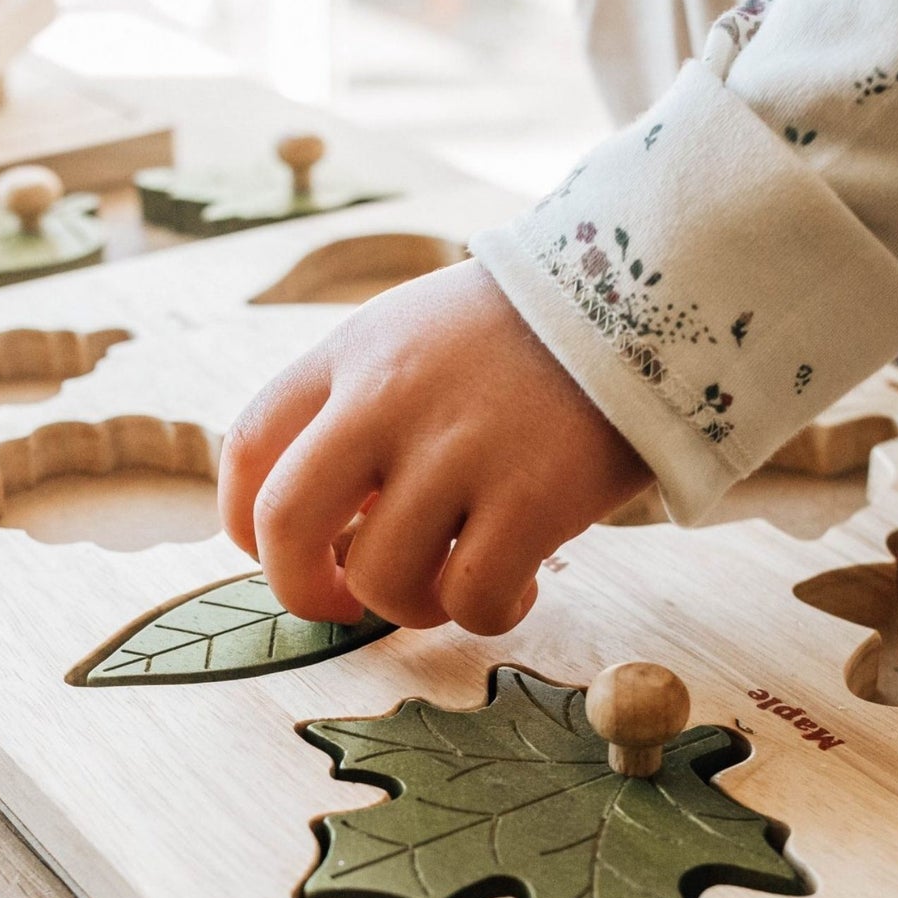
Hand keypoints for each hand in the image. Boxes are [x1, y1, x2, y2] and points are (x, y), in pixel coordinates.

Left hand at [219, 259, 652, 634]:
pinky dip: (487, 614)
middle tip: (340, 605)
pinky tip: (517, 588)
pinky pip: (472, 599)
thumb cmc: (522, 334)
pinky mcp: (534, 494)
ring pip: (382, 579)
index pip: (247, 452)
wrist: (650, 282)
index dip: (247, 528)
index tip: (282, 554)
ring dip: (410, 607)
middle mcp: (388, 398)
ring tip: (452, 584)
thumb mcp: (411, 336)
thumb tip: (325, 530)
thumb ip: (354, 411)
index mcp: (348, 356)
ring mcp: (460, 447)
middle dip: (300, 591)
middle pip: (286, 525)